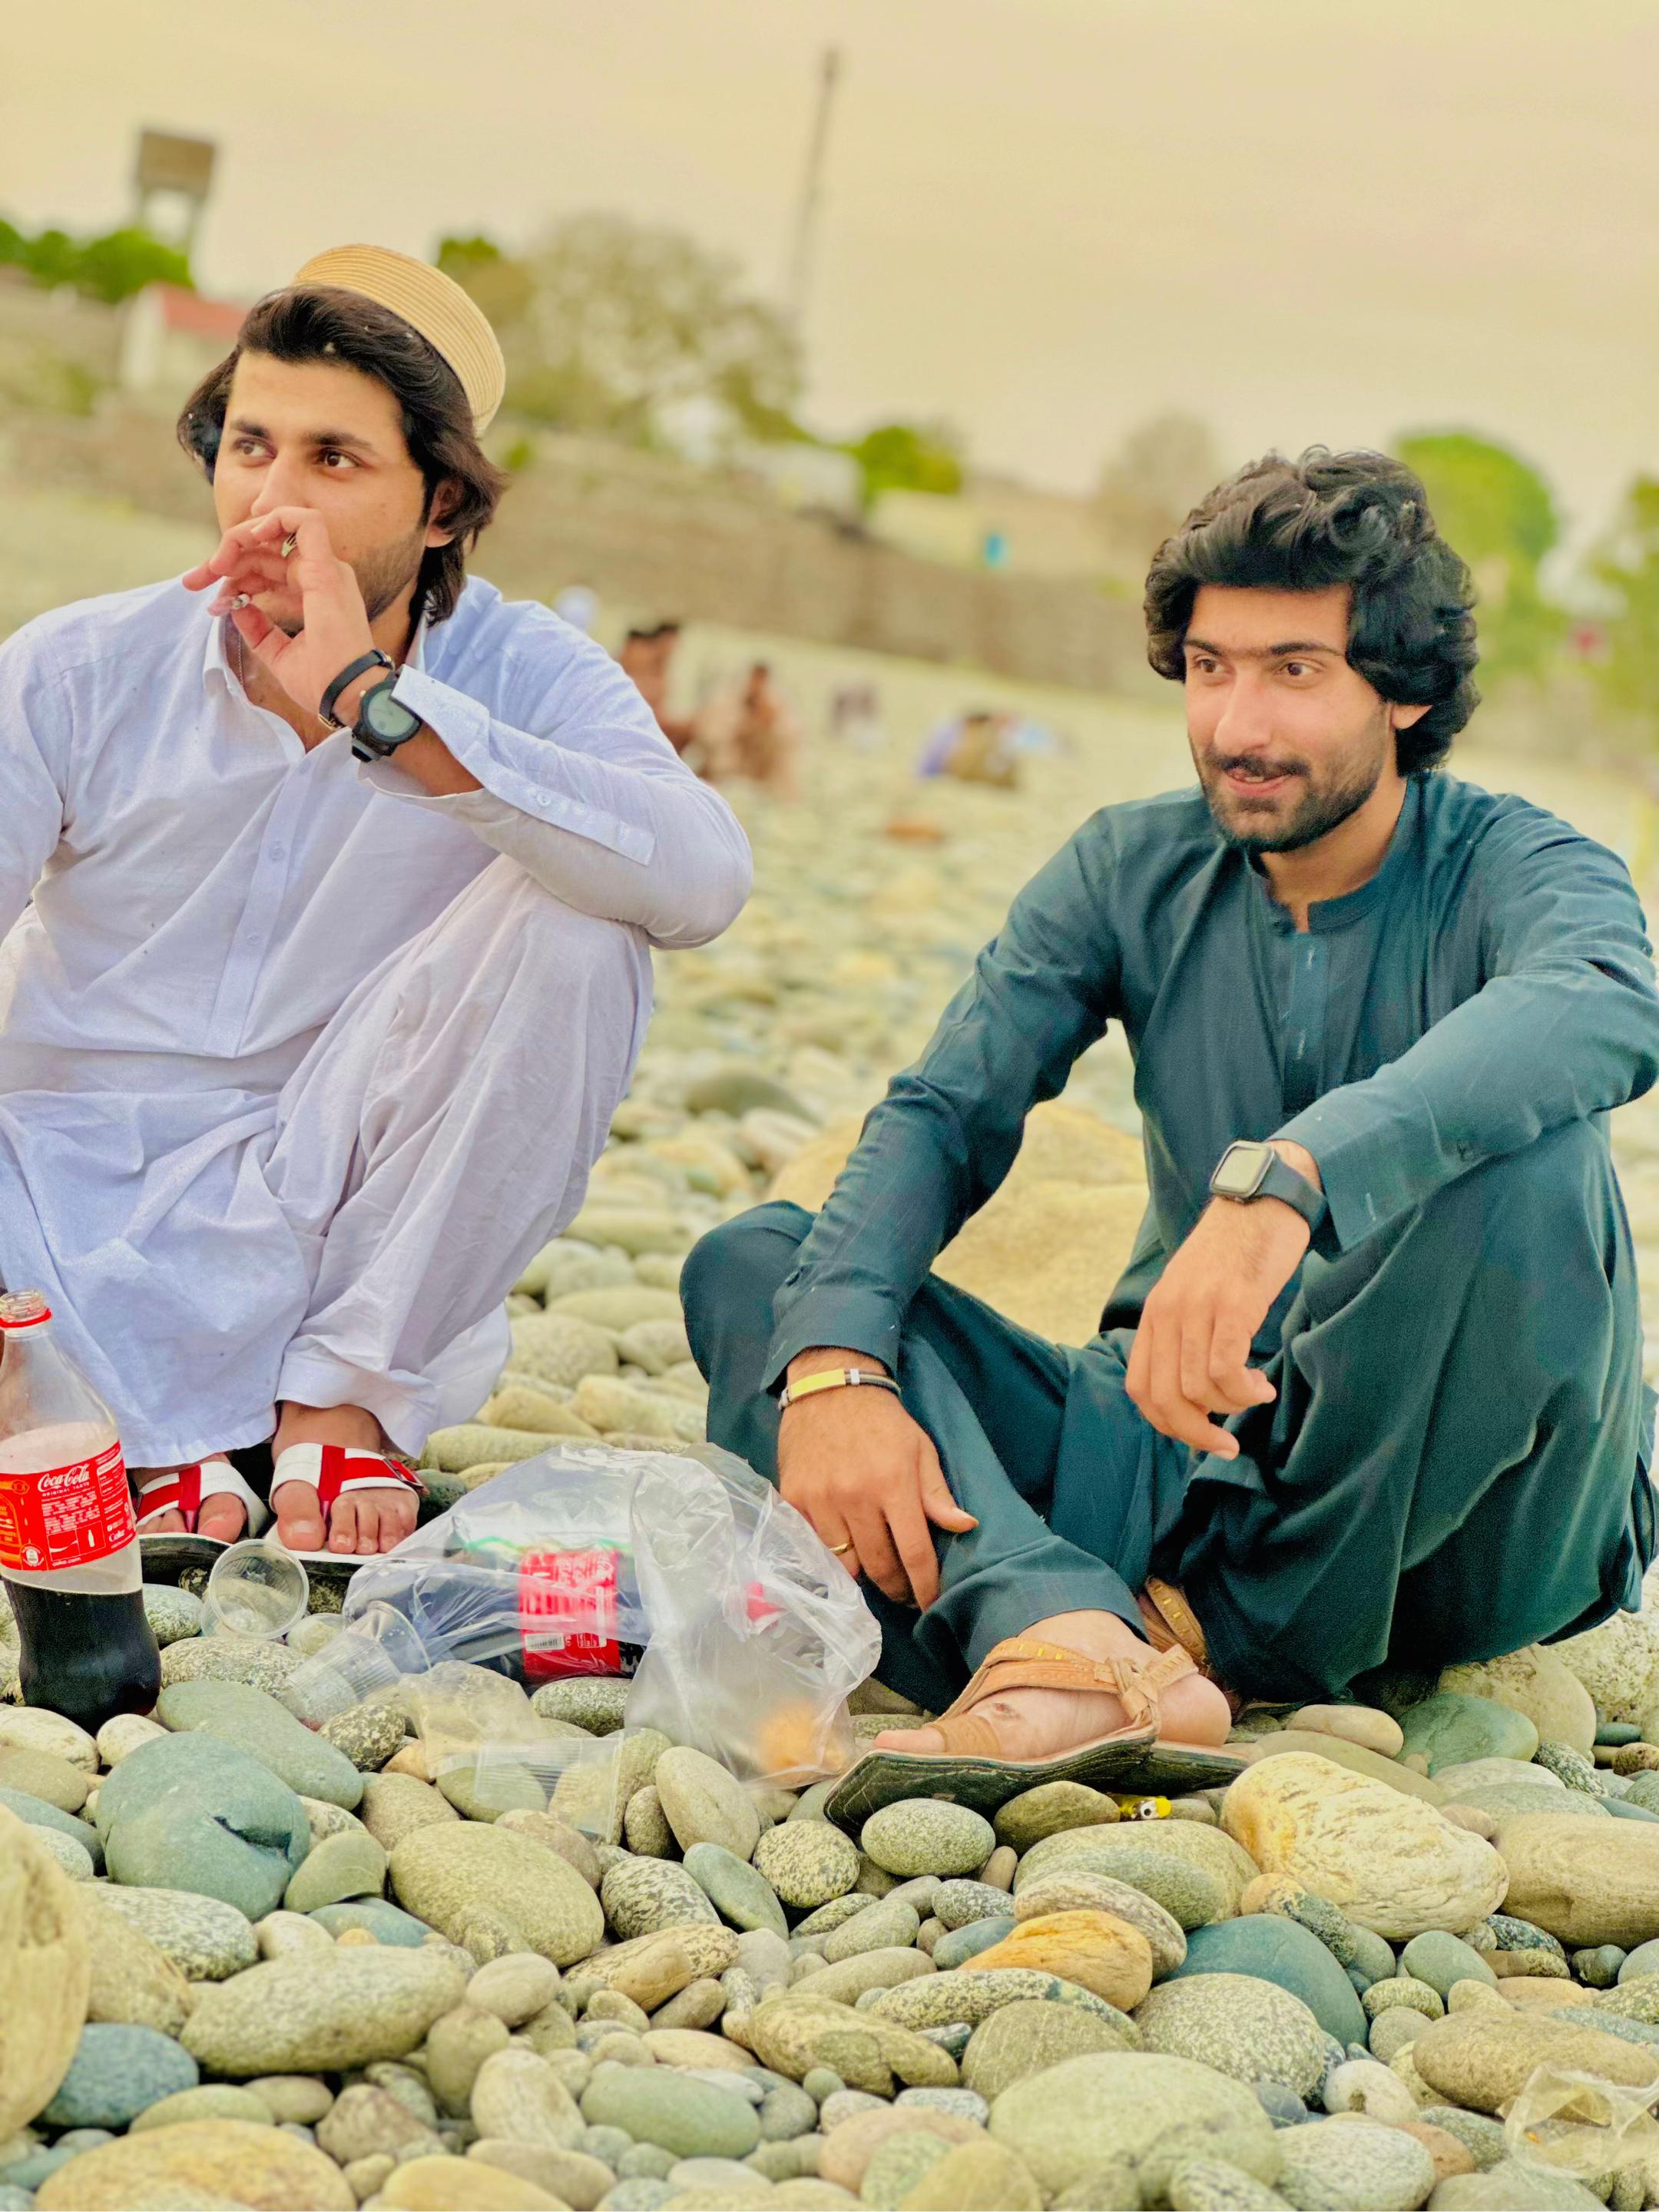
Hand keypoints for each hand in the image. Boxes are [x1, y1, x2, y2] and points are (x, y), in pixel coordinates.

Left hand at [182, 509, 377, 722]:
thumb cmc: (322, 682)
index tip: (213, 604)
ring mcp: (327, 569)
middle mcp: (322, 575)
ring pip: (279, 530)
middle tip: (194, 580)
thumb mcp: (277, 653)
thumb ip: (258, 628)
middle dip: (225, 558)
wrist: (347, 696)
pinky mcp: (326, 569)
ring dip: (241, 539)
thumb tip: (235, 606)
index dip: (234, 578)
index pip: (268, 568)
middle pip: (265, 550)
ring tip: (216, 565)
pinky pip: (306, 522)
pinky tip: (251, 536)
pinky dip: (276, 519)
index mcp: (315, 592)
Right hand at [778, 1349, 976, 1606]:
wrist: (830, 1387)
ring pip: (845, 1563)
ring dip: (864, 1573)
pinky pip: (814, 1545)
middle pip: (879, 1566)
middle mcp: (856, 1497)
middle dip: (896, 1586)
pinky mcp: (794, 1499)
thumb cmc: (883, 1420)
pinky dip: (831, 1552)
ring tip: (876, 1569)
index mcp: (893, 1484)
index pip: (913, 1552)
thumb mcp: (920, 1449)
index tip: (929, 1603)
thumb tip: (964, 1526)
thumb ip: (937, 1493)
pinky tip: (845, 1548)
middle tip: (905, 1592)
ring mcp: (821, 1500)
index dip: (924, 1586)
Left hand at [1125, 1142, 1320, 1457]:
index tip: (1197, 1437)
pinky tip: (1261, 1386)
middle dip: (1196, 1432)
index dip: (1166, 1423)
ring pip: (1199, 1388)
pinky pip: (1226, 1367)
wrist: (1263, 1199)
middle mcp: (1168, 1311)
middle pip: (1165, 1397)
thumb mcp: (1195, 1290)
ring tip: (1256, 1394)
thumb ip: (1187, 1333)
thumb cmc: (1237, 1251)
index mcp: (1155, 1312)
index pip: (1140, 1387)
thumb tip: (1195, 1392)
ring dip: (1231, 1406)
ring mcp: (1199, 1307)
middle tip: (1227, 1444)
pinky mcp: (1233, 1303)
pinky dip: (1244, 1390)